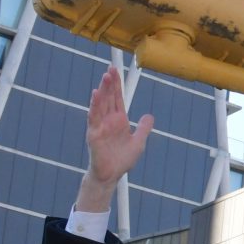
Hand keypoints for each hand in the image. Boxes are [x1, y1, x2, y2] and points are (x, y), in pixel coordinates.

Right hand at [77, 67, 150, 210]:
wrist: (112, 175)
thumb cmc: (122, 160)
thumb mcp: (139, 142)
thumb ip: (144, 128)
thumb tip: (150, 115)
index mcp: (119, 121)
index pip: (118, 99)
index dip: (117, 85)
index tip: (116, 71)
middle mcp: (109, 120)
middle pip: (109, 98)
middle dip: (110, 83)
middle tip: (111, 68)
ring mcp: (100, 126)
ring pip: (101, 104)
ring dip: (103, 90)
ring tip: (105, 77)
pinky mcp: (94, 133)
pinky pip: (94, 117)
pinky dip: (95, 106)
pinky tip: (96, 95)